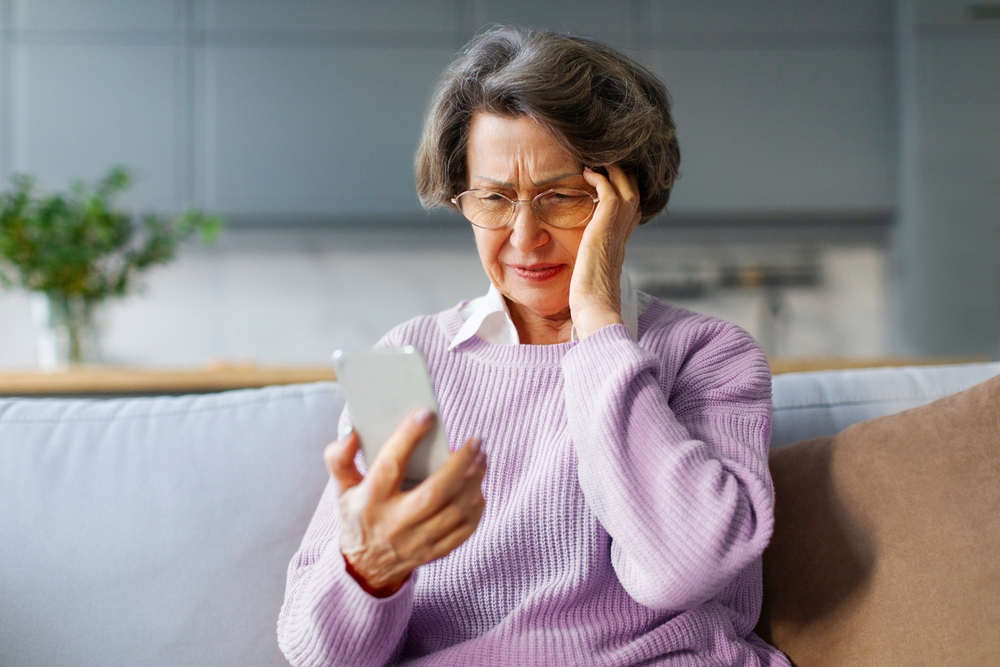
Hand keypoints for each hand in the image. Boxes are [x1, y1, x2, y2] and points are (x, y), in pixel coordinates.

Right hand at [325, 407, 486, 597]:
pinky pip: (463, 531)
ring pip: (454, 511)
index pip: (390, 465)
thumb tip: (353, 432)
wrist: (364, 568)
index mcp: (370, 500)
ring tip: (482, 458)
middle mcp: (394, 522)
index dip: (408, 437)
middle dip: (459, 464)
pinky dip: (475, 508)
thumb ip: (340, 458)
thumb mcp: (342, 488)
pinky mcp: (433, 552)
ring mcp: (416, 541)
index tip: (427, 413)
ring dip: (474, 482)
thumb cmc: (357, 516)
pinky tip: (479, 488)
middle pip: (434, 492)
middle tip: (476, 440)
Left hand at [571, 165, 640, 339]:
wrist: (595, 312)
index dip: (624, 193)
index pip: (630, 212)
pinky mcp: (604, 230)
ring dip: (613, 172)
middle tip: (605, 162)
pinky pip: (609, 195)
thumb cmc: (589, 305)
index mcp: (618, 246)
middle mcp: (622, 237)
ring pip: (626, 190)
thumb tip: (576, 273)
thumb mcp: (589, 280)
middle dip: (622, 176)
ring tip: (598, 160)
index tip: (608, 180)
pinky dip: (601, 179)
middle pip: (634, 195)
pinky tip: (587, 173)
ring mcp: (616, 233)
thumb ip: (587, 268)